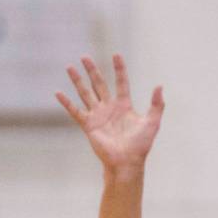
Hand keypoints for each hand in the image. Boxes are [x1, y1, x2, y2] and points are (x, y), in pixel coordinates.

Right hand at [56, 54, 163, 171]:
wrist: (127, 162)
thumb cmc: (141, 145)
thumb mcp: (152, 122)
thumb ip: (157, 105)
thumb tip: (160, 86)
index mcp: (125, 106)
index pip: (121, 82)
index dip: (119, 69)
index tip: (116, 55)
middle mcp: (110, 108)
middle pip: (100, 84)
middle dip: (93, 70)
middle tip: (85, 57)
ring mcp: (98, 116)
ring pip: (86, 94)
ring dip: (78, 81)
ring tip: (69, 67)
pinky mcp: (89, 125)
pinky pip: (76, 111)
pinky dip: (67, 103)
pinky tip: (58, 93)